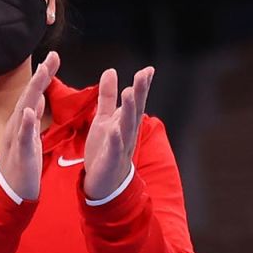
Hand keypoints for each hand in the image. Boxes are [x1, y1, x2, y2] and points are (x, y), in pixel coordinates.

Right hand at [0, 51, 60, 200]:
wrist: (10, 191)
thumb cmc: (21, 163)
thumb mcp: (29, 135)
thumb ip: (32, 116)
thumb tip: (36, 95)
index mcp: (22, 121)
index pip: (33, 93)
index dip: (43, 75)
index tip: (53, 57)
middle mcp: (17, 125)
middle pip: (29, 96)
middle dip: (40, 76)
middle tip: (51, 57)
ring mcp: (17, 138)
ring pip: (24, 111)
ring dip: (33, 92)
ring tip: (42, 74)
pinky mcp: (21, 154)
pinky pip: (23, 137)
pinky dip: (26, 124)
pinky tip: (30, 112)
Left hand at [83, 66, 154, 200]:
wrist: (104, 183)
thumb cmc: (105, 148)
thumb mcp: (104, 118)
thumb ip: (108, 97)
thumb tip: (111, 70)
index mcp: (125, 122)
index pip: (136, 101)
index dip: (142, 86)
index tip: (148, 69)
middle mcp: (127, 133)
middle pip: (135, 111)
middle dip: (139, 93)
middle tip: (143, 75)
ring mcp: (120, 147)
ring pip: (127, 127)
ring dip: (129, 110)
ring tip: (129, 92)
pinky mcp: (110, 161)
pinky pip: (113, 149)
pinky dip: (114, 139)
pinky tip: (114, 130)